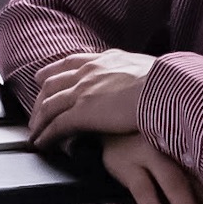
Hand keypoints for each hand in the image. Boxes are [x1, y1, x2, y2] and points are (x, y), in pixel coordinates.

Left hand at [27, 49, 155, 143]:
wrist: (166, 89)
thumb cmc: (168, 83)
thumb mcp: (149, 70)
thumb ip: (139, 76)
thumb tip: (148, 82)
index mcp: (106, 59)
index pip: (71, 63)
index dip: (54, 72)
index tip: (44, 79)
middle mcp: (89, 72)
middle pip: (52, 83)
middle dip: (41, 99)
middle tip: (35, 113)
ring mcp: (83, 91)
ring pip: (49, 106)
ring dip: (38, 121)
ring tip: (34, 134)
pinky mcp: (82, 113)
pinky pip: (56, 126)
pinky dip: (45, 135)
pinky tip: (41, 144)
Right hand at [102, 134, 202, 203]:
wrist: (107, 128)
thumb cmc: (149, 145)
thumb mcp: (173, 152)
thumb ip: (195, 172)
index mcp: (191, 144)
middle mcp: (174, 145)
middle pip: (202, 182)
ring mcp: (150, 152)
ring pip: (175, 184)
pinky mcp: (126, 162)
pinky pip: (143, 189)